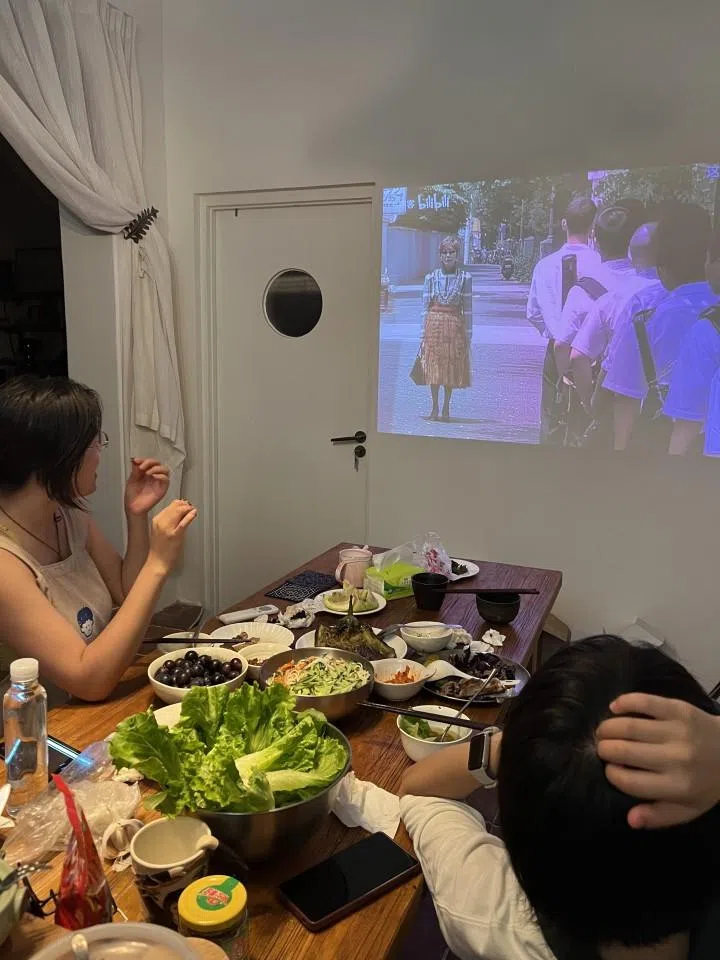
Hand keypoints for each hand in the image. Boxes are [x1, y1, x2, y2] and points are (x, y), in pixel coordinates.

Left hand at [125, 459, 169, 515]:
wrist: (133, 507)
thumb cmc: (132, 495)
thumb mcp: (132, 479)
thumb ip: (135, 470)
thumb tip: (136, 459)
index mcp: (146, 473)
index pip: (149, 462)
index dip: (143, 459)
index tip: (136, 460)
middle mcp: (154, 476)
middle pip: (158, 464)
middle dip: (150, 462)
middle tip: (142, 466)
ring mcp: (158, 482)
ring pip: (165, 470)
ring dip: (156, 468)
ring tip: (147, 472)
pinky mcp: (162, 489)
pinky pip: (166, 480)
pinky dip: (161, 476)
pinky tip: (153, 476)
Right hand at [147, 500, 196, 575]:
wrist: (157, 562)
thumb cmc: (160, 549)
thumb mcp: (160, 531)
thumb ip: (167, 521)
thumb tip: (179, 513)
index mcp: (156, 520)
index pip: (169, 506)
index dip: (179, 504)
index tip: (186, 505)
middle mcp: (160, 522)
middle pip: (174, 507)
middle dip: (185, 505)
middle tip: (191, 507)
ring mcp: (167, 529)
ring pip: (178, 511)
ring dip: (188, 509)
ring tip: (193, 510)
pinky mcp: (175, 535)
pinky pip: (183, 522)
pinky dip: (190, 516)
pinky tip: (194, 513)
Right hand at [596, 693, 719, 828]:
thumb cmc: (707, 783)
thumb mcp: (688, 808)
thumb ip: (659, 816)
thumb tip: (630, 819)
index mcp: (677, 786)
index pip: (628, 781)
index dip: (612, 774)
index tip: (610, 770)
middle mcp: (676, 759)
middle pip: (623, 751)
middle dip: (604, 749)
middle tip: (602, 748)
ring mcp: (677, 731)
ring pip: (628, 726)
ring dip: (608, 728)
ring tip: (603, 731)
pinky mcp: (679, 710)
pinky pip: (644, 702)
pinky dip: (624, 702)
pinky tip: (614, 708)